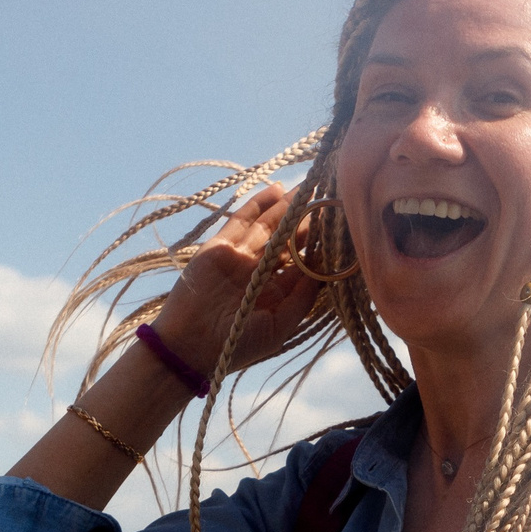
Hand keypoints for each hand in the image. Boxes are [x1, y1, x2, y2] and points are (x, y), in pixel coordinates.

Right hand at [147, 186, 318, 381]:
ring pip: (269, 225)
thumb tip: (325, 270)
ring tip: (310, 185)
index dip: (320, 244)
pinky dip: (258, 204)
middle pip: (289, 239)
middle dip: (308, 219)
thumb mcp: (278, 326)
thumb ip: (301, 298)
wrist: (190, 346)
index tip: (340, 225)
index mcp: (277, 292)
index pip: (304, 262)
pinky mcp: (220, 246)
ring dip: (288, 206)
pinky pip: (242, 220)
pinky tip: (277, 189)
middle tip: (330, 196)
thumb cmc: (237, 344)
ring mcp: (240, 257)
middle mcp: (261, 272)